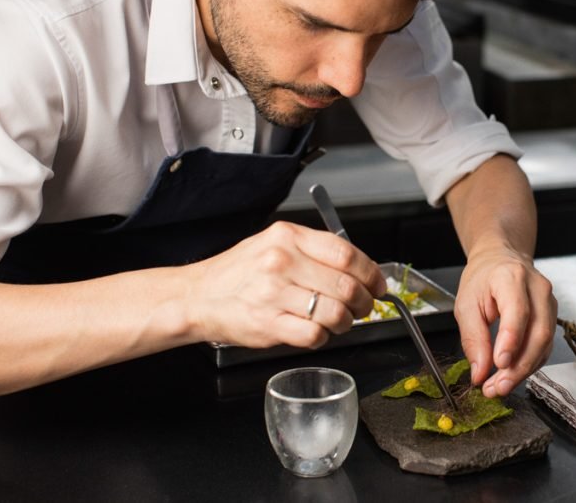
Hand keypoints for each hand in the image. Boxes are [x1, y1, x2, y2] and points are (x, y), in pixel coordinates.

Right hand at [184, 221, 385, 349]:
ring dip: (346, 322)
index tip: (378, 284)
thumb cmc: (239, 273)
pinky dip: (323, 338)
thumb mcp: (275, 244)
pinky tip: (316, 332)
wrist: (197, 296)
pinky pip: (314, 335)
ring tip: (339, 322)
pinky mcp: (268, 324)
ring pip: (335, 313)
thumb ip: (314, 251)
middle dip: (365, 302)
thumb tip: (360, 268)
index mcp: (288, 237)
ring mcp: (274, 294)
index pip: (346, 254)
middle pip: (346, 285)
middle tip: (364, 307)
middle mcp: (281, 262)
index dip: (371, 273)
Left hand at [453, 246, 556, 397]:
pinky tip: (512, 375)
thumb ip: (473, 339)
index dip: (511, 340)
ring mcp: (550, 302)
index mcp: (512, 278)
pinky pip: (545, 346)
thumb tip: (480, 372)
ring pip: (545, 343)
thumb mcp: (466, 304)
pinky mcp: (552, 317)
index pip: (518, 311)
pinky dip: (529, 364)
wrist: (501, 261)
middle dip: (519, 365)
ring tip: (500, 386)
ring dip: (524, 369)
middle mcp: (538, 289)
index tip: (499, 364)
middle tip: (498, 386)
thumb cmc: (483, 279)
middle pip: (539, 332)